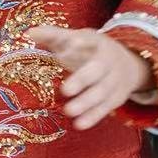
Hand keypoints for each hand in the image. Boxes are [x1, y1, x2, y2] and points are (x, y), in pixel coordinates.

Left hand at [26, 26, 153, 130]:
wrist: (128, 63)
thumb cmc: (89, 49)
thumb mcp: (75, 38)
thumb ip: (53, 35)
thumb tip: (29, 32)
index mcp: (96, 43)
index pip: (89, 41)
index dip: (81, 43)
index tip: (70, 44)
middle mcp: (108, 61)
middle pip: (97, 70)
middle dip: (82, 80)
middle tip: (65, 90)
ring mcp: (115, 80)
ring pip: (102, 92)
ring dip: (86, 102)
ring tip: (68, 111)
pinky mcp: (116, 97)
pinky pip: (105, 108)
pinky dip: (93, 116)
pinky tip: (79, 124)